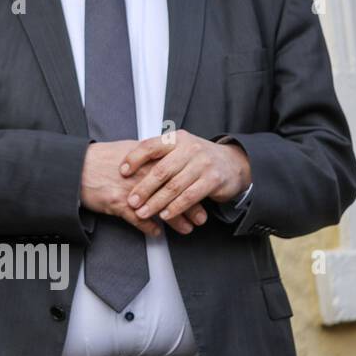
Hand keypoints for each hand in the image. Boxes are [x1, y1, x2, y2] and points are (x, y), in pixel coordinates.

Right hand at [81, 140, 209, 236]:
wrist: (75, 167)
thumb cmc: (98, 158)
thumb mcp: (126, 149)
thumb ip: (146, 155)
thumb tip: (161, 156)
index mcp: (147, 161)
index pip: (177, 175)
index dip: (191, 187)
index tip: (201, 195)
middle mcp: (143, 176)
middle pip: (174, 194)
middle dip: (190, 208)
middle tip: (201, 218)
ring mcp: (132, 191)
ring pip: (161, 209)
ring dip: (175, 221)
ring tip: (186, 229)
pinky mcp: (119, 204)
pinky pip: (139, 220)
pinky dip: (149, 228)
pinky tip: (156, 233)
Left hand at [120, 130, 251, 224]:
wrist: (233, 162)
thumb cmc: (197, 158)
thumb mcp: (179, 149)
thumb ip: (158, 155)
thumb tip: (125, 166)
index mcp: (176, 139)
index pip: (151, 146)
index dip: (134, 158)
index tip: (122, 172)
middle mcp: (189, 149)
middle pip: (161, 170)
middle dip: (143, 188)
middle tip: (131, 201)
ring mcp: (202, 164)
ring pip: (174, 186)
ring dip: (156, 202)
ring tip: (143, 212)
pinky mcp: (213, 180)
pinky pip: (190, 196)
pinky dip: (176, 208)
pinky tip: (165, 215)